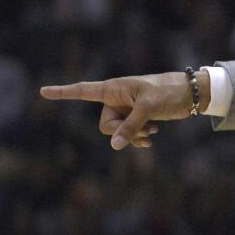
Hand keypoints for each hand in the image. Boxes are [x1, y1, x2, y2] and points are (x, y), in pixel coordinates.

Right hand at [39, 71, 206, 149]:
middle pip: (105, 125)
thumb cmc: (169, 93)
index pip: (84, 90)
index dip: (63, 92)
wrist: (190, 94)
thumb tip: (114, 146)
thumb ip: (131, 126)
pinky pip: (128, 135)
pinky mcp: (137, 118)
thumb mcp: (149, 109)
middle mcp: (116, 99)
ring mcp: (126, 110)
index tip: (43, 91)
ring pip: (118, 133)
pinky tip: (152, 136)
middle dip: (123, 131)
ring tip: (153, 129)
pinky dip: (139, 138)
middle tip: (145, 126)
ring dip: (134, 135)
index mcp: (114, 88)